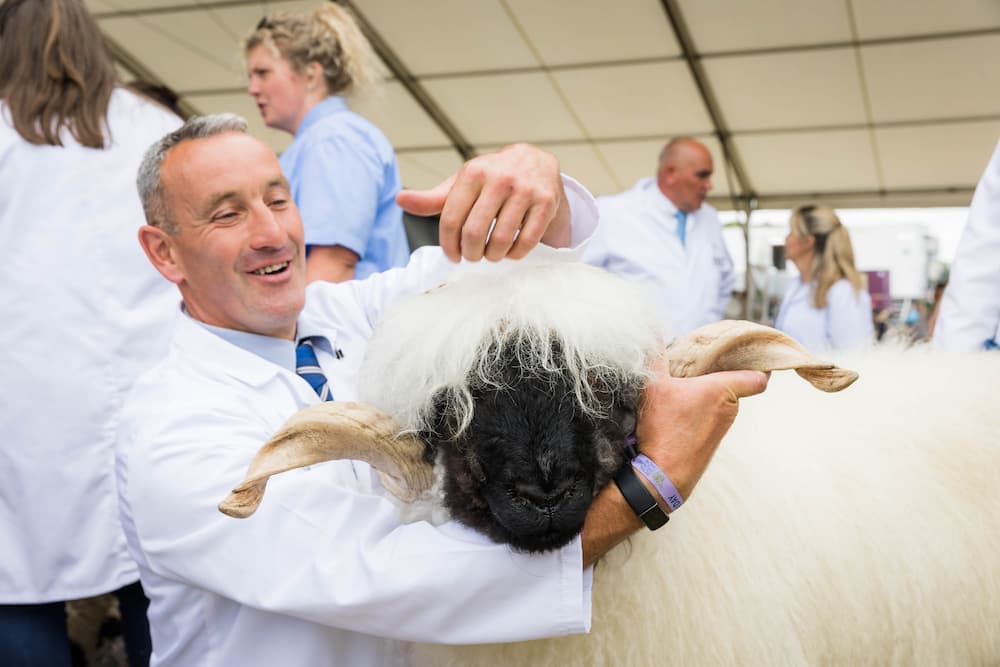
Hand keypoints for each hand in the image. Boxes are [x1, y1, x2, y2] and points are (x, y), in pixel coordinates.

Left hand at [396, 144, 570, 261]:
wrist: (535, 163)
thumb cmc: (492, 178)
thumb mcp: (463, 183)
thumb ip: (434, 197)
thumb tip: (400, 200)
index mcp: (474, 172)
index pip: (451, 219)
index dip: (448, 244)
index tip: (452, 255)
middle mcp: (500, 179)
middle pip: (474, 233)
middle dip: (471, 253)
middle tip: (472, 256)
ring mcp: (525, 190)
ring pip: (501, 240)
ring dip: (492, 256)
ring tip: (490, 255)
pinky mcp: (546, 203)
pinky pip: (526, 242)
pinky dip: (515, 254)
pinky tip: (509, 252)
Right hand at [636, 360, 768, 499]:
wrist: (662, 476)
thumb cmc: (664, 428)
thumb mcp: (653, 385)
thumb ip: (655, 355)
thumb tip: (649, 329)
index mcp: (723, 389)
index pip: (759, 376)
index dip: (760, 364)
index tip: (751, 354)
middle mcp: (730, 409)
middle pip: (734, 383)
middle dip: (719, 373)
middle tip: (701, 361)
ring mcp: (722, 428)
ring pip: (720, 401)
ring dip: (706, 393)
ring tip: (683, 386)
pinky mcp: (711, 442)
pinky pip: (711, 418)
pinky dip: (700, 411)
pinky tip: (679, 410)